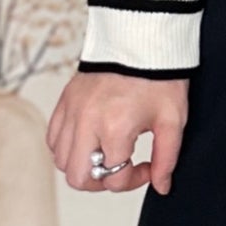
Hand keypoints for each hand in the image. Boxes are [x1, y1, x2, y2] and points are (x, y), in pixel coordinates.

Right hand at [46, 72, 189, 194]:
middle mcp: (87, 121)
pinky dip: (66, 147)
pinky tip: (89, 141)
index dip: (135, 180)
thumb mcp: (172, 120)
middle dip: (101, 182)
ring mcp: (71, 111)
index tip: (148, 165)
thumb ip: (167, 158)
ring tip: (105, 155)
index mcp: (115, 128)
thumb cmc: (159, 76)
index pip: (114, 179)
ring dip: (82, 165)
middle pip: (78, 178)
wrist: (140, 39)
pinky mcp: (64, 101)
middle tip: (120, 170)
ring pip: (60, 160)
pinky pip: (53, 137)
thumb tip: (161, 186)